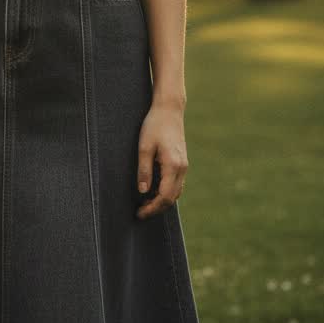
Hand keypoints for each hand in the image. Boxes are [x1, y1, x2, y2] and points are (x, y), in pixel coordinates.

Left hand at [135, 102, 187, 219]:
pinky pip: (176, 183)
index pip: (165, 196)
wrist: (169, 109)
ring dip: (162, 200)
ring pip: (176, 192)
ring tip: (144, 202)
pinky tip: (153, 189)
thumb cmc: (154, 125)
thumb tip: (143, 191)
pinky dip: (166, 191)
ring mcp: (184, 165)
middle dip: (157, 208)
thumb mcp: (144, 147)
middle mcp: (182, 168)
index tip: (140, 213)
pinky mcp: (182, 162)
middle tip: (140, 211)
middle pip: (172, 198)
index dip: (152, 208)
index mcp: (173, 166)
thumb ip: (144, 170)